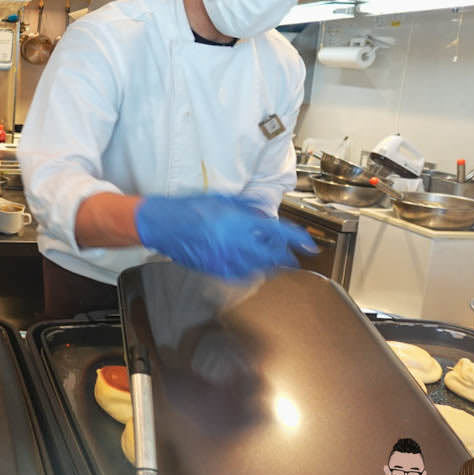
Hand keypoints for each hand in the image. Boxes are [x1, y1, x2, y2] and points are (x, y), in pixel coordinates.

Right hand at [134, 194, 316, 279]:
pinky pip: (241, 275)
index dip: (298, 240)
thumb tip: (265, 215)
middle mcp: (235, 244)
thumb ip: (248, 208)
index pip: (279, 234)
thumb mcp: (223, 199)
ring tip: (272, 258)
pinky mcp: (215, 270)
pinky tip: (251, 265)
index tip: (309, 245)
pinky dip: (251, 271)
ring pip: (259, 268)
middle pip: (272, 256)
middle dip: (285, 256)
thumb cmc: (190, 208)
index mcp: (239, 223)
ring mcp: (225, 260)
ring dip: (269, 264)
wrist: (164, 224)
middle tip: (291, 254)